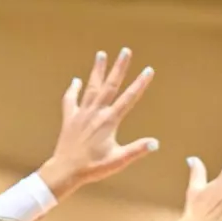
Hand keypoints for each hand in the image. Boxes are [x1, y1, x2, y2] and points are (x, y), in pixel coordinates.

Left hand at [38, 48, 158, 199]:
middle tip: (125, 51)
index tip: (148, 70)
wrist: (65, 169)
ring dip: (97, 70)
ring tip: (101, 54)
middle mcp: (96, 112)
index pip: (129, 98)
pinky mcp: (70, 118)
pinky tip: (76, 81)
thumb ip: (137, 150)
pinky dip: (73, 89)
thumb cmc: (93, 167)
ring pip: (91, 87)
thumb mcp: (118, 160)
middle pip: (110, 85)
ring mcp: (81, 113)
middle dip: (119, 67)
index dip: (140, 84)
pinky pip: (71, 100)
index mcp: (109, 121)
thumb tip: (155, 143)